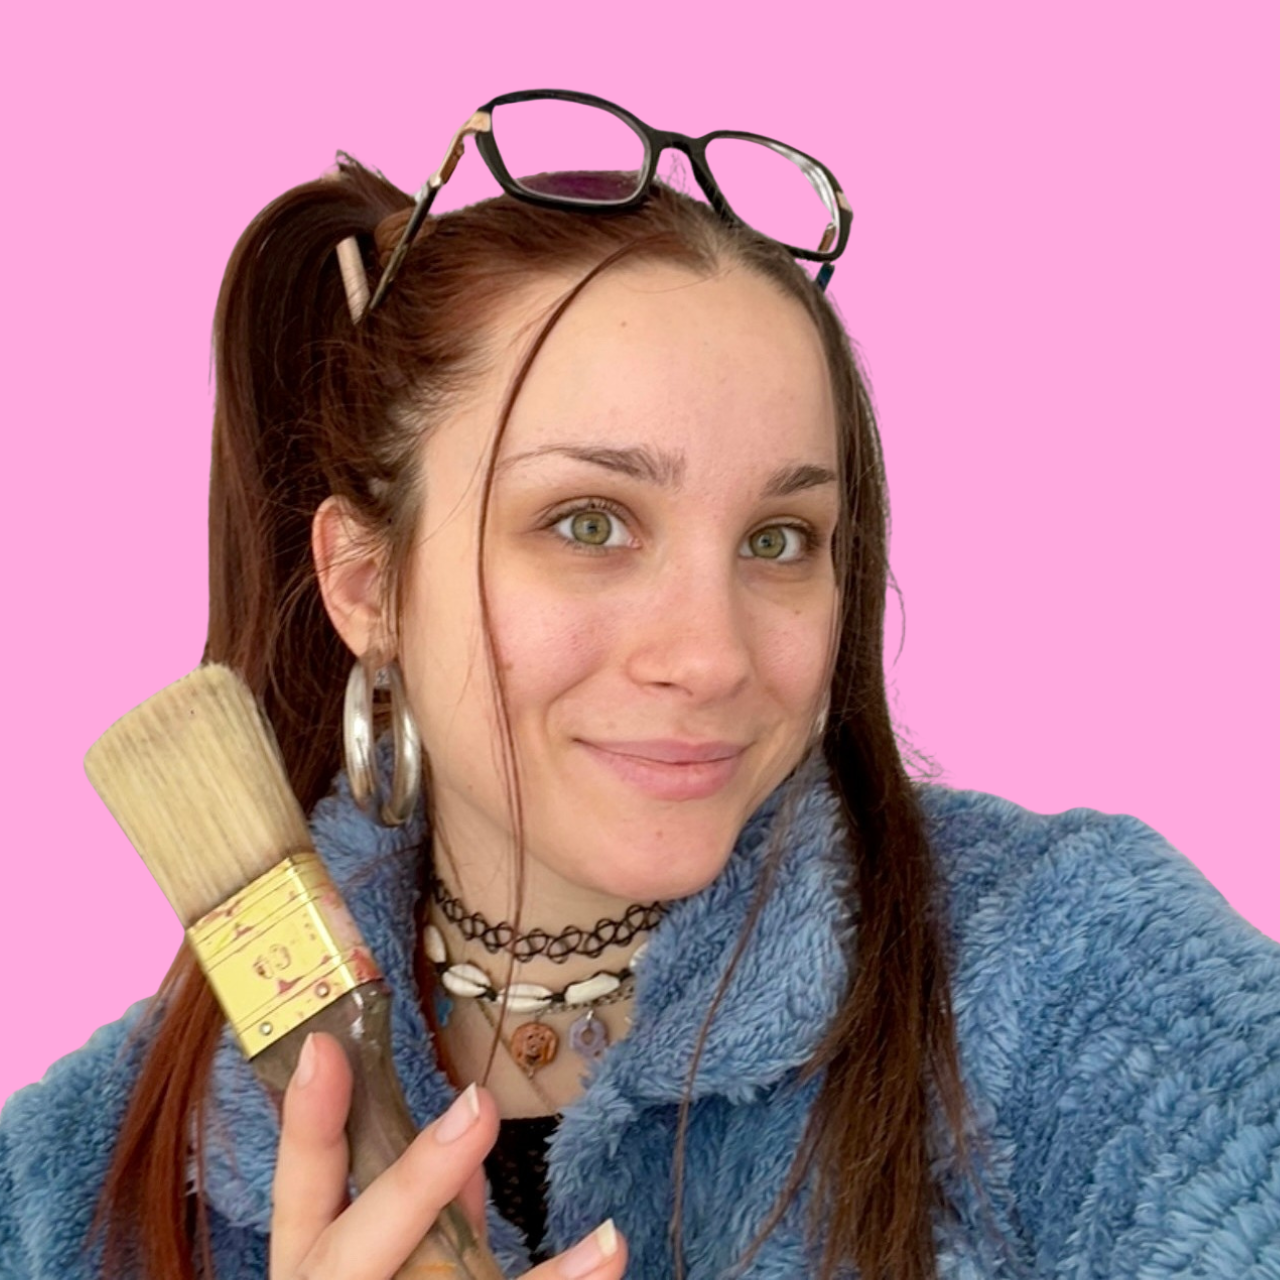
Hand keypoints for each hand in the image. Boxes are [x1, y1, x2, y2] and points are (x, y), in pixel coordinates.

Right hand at [270, 1032, 627, 1278]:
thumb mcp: (378, 1251)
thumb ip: (419, 1200)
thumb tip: (464, 1121)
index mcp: (312, 1260)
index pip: (303, 1185)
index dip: (307, 1119)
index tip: (325, 1047)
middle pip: (356, 1251)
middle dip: (418, 1181)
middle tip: (477, 1108)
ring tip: (609, 1244)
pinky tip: (607, 1258)